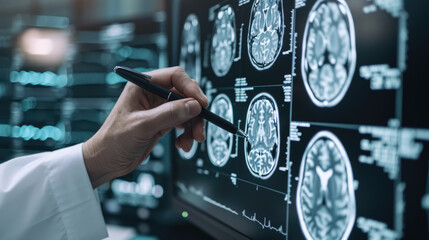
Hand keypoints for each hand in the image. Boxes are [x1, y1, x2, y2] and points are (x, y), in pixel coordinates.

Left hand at [83, 67, 207, 187]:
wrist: (106, 161)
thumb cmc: (114, 140)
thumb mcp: (143, 126)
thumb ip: (169, 114)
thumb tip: (194, 105)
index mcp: (142, 85)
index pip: (175, 76)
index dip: (191, 88)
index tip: (201, 104)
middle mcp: (152, 94)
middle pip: (185, 94)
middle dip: (195, 111)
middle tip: (199, 128)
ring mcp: (159, 109)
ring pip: (187, 110)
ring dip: (193, 126)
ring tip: (190, 141)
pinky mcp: (163, 122)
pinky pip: (183, 123)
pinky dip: (187, 134)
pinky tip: (182, 144)